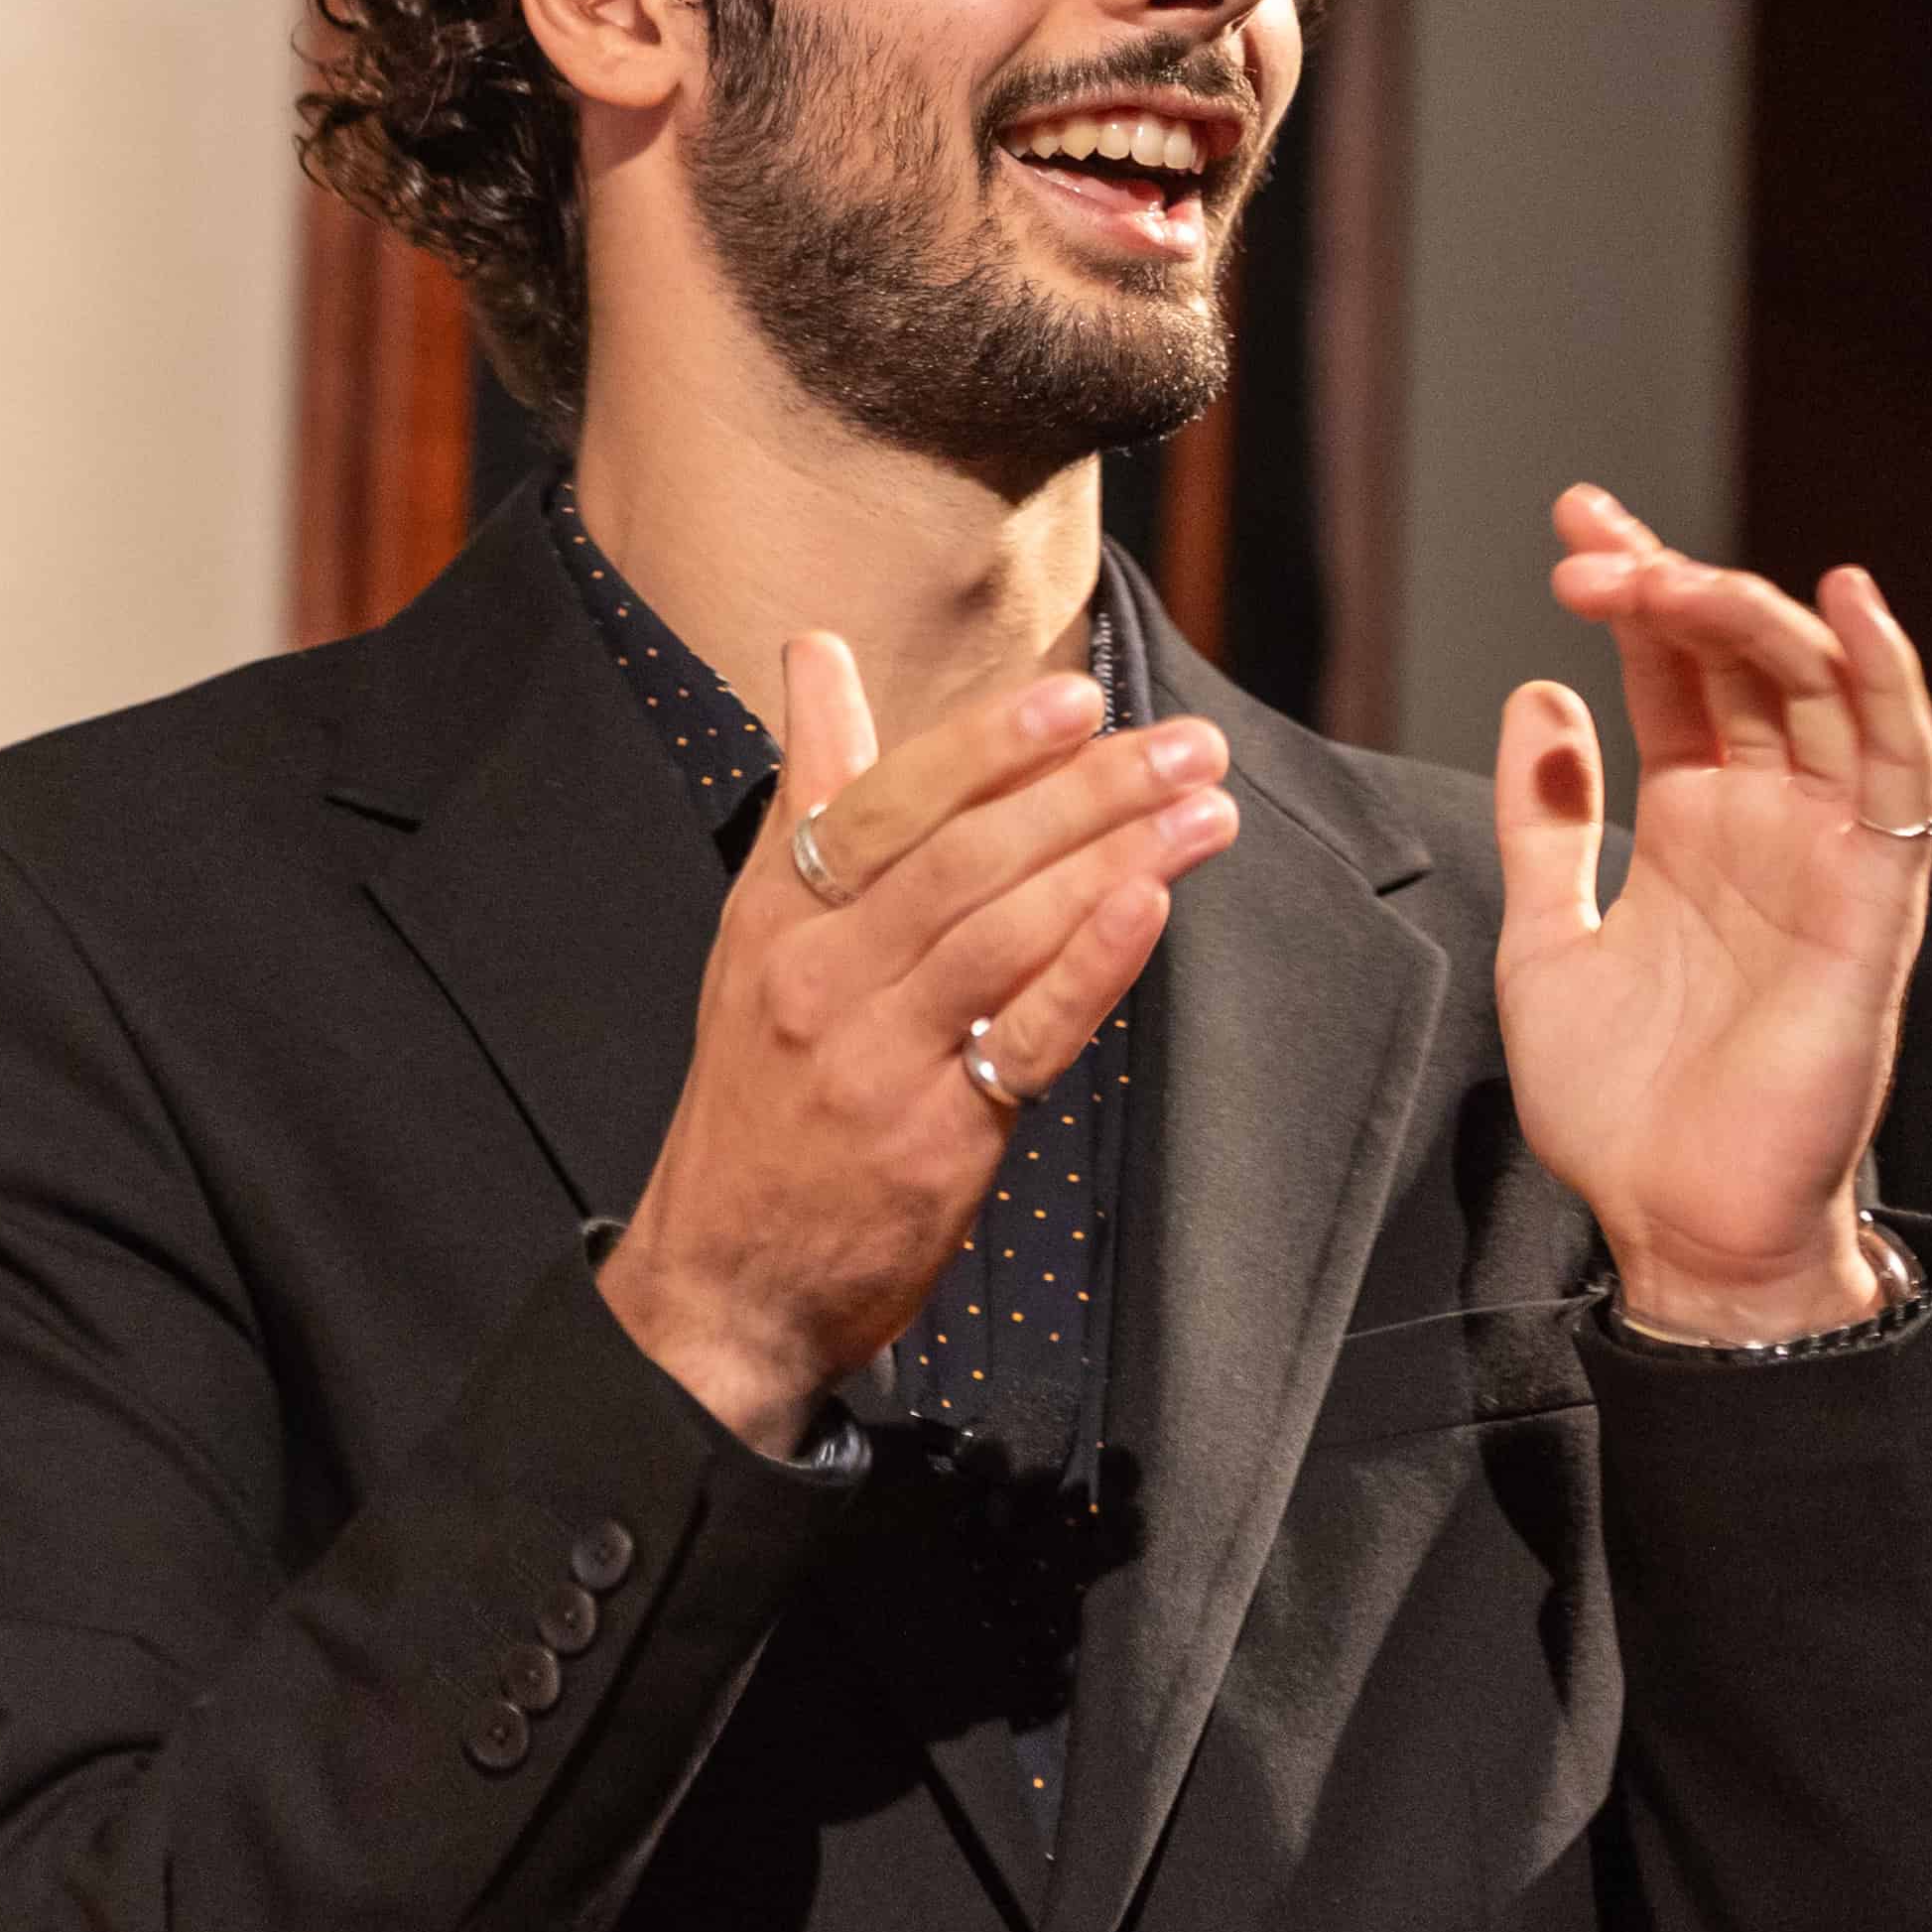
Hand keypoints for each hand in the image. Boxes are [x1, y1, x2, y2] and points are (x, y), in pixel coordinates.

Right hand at [604, 640, 1238, 1448]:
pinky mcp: (935, 1136)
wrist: (724, 1279)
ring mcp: (878, 1057)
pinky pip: (1024, 1034)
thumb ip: (813, 790)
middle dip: (1088, 790)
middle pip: (965, 856)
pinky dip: (1090, 965)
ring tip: (1206, 811)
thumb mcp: (758, 931)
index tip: (1078, 698)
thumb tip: (818, 653)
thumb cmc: (759, 1093)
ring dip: (1117, 859)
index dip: (986, 745)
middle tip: (1188, 746)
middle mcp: (823, 976)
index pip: (888, 801)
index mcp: (781, 914)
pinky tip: (1150, 908)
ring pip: (1003, 931)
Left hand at [1489, 484, 1931, 1342]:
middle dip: (1670, 582)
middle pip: (1742, 657)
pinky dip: (1887, 678)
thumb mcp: (1544, 941)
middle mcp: (1769, 820)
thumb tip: (1539, 697)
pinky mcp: (1872, 897)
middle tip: (1587, 546)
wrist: (1680, 1230)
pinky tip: (1849, 604)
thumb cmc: (1625, 1112)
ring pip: (1817, 687)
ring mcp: (1826, 851)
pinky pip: (1901, 770)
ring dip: (1743, 613)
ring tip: (1659, 574)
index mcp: (1695, 823)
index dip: (1634, 588)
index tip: (1575, 521)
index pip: (1677, 669)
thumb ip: (1544, 823)